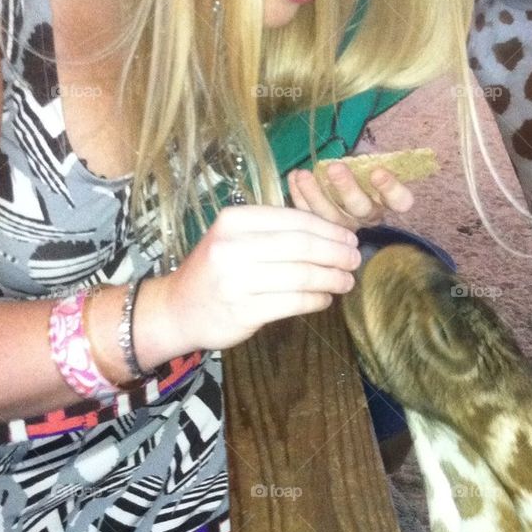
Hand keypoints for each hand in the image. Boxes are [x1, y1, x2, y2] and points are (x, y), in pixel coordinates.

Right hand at [151, 204, 361, 352]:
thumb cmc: (215, 270)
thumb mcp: (234, 238)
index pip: (294, 220)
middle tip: (355, 259)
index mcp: (233, 221)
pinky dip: (316, 300)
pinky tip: (325, 299)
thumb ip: (273, 232)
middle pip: (302, 246)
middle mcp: (232, 247)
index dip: (328, 229)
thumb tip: (331, 234)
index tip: (349, 238)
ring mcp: (235, 281)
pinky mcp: (242, 311)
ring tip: (346, 281)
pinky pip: (292, 303)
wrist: (176, 309)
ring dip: (331, 278)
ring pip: (301, 275)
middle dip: (336, 253)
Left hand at [286, 162, 414, 231]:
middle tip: (335, 168)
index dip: (390, 189)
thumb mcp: (371, 155)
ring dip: (316, 195)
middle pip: (361, 209)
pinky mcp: (322, 226)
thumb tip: (365, 146)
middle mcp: (369, 216)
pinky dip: (299, 196)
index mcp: (388, 200)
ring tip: (304, 175)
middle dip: (347, 189)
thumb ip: (372, 154)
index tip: (378, 172)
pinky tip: (293, 177)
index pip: (399, 201)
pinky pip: (310, 214)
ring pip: (332, 217)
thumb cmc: (360, 163)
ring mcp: (346, 224)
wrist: (343, 172)